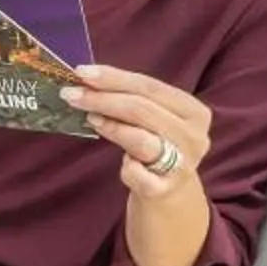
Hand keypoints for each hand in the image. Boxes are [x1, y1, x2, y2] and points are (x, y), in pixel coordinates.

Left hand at [61, 66, 211, 199]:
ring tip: (89, 118)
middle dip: (102, 99)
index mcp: (195, 112)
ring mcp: (182, 166)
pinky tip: (123, 165)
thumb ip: (131, 99)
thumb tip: (87, 80)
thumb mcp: (154, 120)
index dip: (114, 78)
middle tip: (71, 94)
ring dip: (111, 127)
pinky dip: (128, 169)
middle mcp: (194, 137)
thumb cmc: (157, 145)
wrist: (171, 193)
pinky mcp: (164, 191)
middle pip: (142, 110)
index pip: (150, 87)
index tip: (82, 72)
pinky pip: (139, 176)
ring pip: (142, 140)